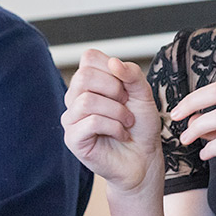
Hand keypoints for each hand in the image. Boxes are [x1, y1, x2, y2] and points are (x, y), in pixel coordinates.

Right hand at [61, 49, 161, 195]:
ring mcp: (71, 118)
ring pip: (87, 101)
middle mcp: (75, 97)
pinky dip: (113, 127)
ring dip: (116, 112)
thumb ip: (131, 74)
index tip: (125, 87)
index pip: (89, 57)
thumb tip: (113, 63)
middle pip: (84, 76)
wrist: (144, 157)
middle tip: (127, 105)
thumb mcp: (143, 93)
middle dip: (113, 89)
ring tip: (126, 122)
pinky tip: (121, 134)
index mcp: (89, 82)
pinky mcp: (72, 138)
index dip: (112, 68)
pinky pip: (90, 122)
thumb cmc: (141, 126)